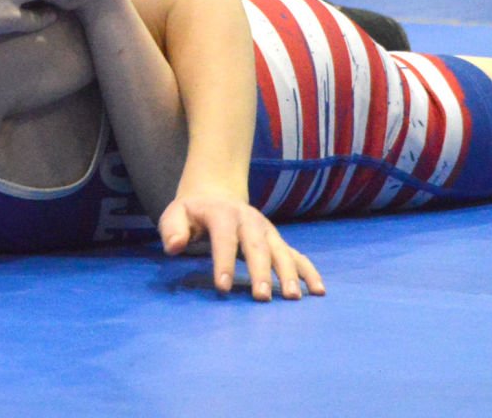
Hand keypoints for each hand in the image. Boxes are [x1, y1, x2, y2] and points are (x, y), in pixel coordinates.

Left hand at [160, 191, 325, 301]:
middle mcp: (250, 221)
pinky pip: (297, 256)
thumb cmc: (193, 213)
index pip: (224, 238)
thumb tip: (174, 246)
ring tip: (292, 298)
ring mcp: (267, 231)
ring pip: (281, 251)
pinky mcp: (277, 241)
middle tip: (262, 297)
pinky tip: (318, 291)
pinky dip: (309, 272)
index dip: (223, 262)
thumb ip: (172, 229)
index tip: (222, 288)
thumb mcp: (175, 215)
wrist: (217, 193)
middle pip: (257, 246)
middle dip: (261, 272)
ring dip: (289, 274)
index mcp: (223, 214)